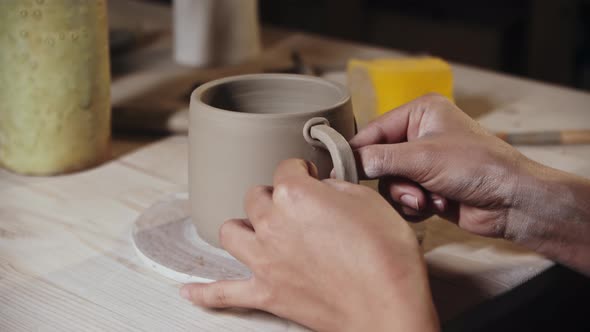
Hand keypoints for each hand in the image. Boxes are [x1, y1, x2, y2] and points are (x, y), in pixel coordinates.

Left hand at [181, 159, 438, 331]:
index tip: (311, 176)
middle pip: (256, 197)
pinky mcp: (267, 293)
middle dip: (273, 195)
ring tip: (256, 227)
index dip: (302, 170)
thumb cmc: (386, 256)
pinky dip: (205, 292)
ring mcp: (265, 261)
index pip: (286, 168)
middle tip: (293, 203)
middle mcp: (272, 224)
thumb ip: (336, 187)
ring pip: (232, 232)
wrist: (389, 307)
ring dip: (243, 225)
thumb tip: (323, 187)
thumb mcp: (368, 201)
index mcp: (295, 196)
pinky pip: (224, 293)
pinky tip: (190, 290)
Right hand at [351, 93, 589, 273]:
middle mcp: (420, 135)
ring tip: (428, 199)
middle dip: (394, 180)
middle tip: (409, 189)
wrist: (512, 201)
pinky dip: (416, 206)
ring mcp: (424, 163)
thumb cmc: (477, 166)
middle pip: (379, 160)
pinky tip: (437, 205)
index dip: (357, 151)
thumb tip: (347, 162)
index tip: (338, 168)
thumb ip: (380, 158)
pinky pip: (403, 198)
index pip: (374, 130)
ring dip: (407, 196)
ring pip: (390, 183)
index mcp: (420, 113)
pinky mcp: (428, 187)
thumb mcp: (423, 157)